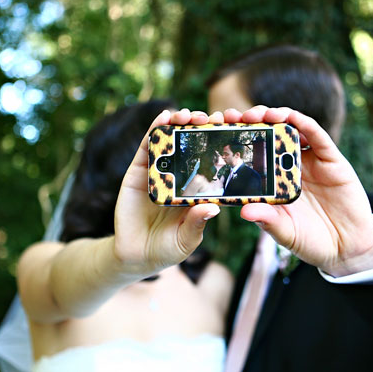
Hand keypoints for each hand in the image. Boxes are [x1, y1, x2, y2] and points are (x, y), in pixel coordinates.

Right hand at [113, 109, 220, 275]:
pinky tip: (164, 118)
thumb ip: (197, 223)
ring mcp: (160, 172)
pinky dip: (155, 130)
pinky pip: (148, 147)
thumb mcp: (187, 240)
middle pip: (195, 146)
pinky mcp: (139, 172)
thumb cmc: (167, 249)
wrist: (135, 256)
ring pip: (172, 141)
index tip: (236, 131)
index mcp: (198, 190)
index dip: (224, 145)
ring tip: (189, 115)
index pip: (214, 162)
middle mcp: (181, 176)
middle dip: (205, 128)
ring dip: (181, 124)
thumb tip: (212, 208)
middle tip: (217, 117)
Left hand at [224, 106, 372, 276]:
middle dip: (250, 121)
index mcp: (272, 181)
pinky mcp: (332, 160)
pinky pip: (317, 136)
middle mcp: (289, 166)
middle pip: (267, 135)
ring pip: (290, 129)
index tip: (216, 131)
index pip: (250, 154)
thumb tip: (245, 211)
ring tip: (260, 114)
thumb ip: (268, 221)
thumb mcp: (286, 232)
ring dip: (274, 116)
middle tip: (232, 116)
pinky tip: (291, 118)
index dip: (235, 140)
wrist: (347, 247)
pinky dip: (304, 124)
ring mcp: (310, 161)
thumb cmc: (311, 240)